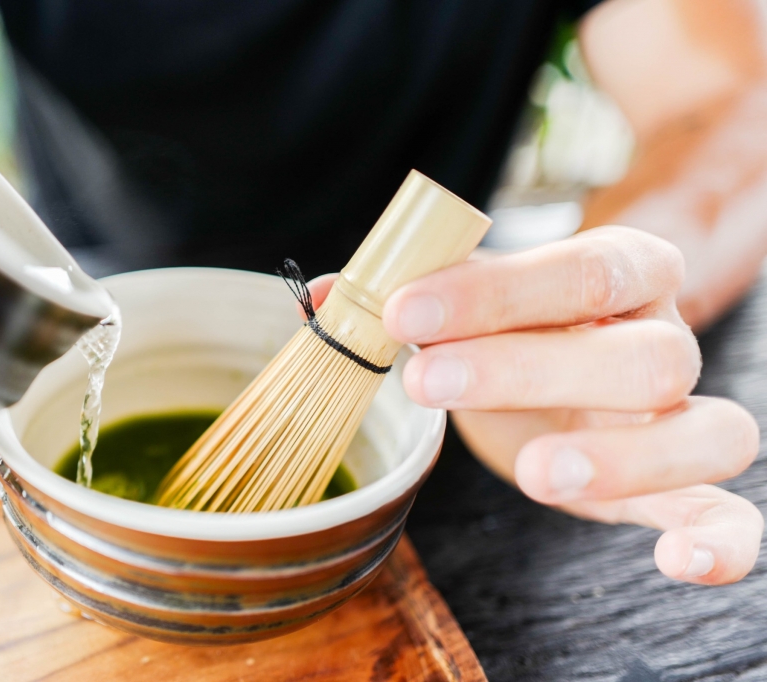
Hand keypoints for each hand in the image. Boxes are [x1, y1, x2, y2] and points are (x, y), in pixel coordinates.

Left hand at [312, 226, 761, 584]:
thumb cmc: (500, 333)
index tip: (402, 312)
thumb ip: (399, 295)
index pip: (584, 268)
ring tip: (534, 474)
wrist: (540, 382)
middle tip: (426, 381)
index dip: (496, 290)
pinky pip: (732, 514)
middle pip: (640, 353)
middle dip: (530, 368)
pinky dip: (724, 542)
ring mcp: (681, 417)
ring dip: (624, 457)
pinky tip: (676, 561)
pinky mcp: (682, 490)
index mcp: (621, 274)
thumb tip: (323, 299)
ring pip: (709, 432)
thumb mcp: (457, 305)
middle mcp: (665, 339)